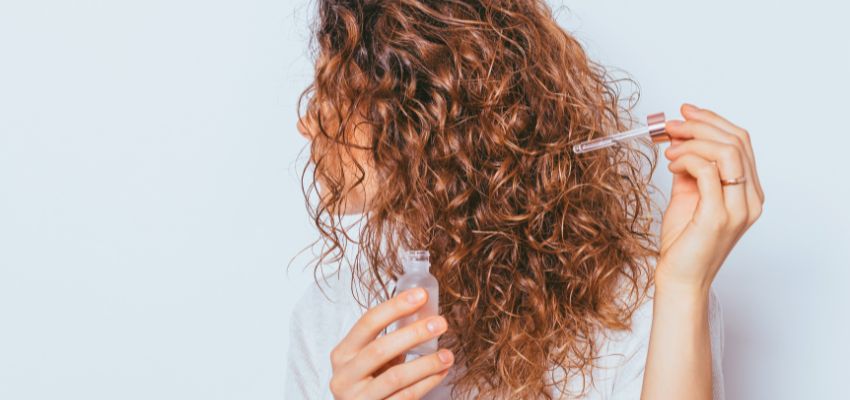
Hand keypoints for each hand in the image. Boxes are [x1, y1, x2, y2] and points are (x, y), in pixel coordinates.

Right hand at [328, 287, 452, 399]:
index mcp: (342, 353)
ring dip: (426, 363)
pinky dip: (427, 382)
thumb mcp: (369, 359)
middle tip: (440, 323)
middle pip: (380, 349)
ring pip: (395, 377)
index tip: (421, 295)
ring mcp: (357, 398)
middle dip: (413, 334)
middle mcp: (344, 376)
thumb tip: (424, 313)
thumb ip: (388, 340)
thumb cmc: (368, 381)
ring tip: (447, 354)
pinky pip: (406, 396)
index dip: (395, 307)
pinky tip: (441, 372)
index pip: (367, 323)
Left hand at [657, 103, 764, 292]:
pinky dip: (688, 159)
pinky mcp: (719, 216)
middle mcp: (751, 199)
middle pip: (736, 141)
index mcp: (748, 192)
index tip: (685, 112)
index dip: (712, 121)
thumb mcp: (688, 196)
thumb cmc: (684, 242)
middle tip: (671, 124)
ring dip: (693, 140)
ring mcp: (738, 208)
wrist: (680, 278)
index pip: (741, 142)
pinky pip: (709, 171)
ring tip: (669, 146)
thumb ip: (691, 169)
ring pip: (727, 152)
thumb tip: (680, 140)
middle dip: (700, 125)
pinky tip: (671, 163)